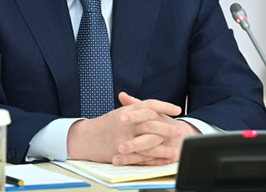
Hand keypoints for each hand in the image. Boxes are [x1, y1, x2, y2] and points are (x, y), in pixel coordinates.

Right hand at [66, 92, 197, 164]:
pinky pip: (140, 157)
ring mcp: (122, 138)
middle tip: (180, 132)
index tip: (178, 109)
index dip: (164, 106)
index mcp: (127, 110)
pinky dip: (154, 160)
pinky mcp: (120, 153)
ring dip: (163, 148)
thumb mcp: (120, 112)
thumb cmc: (105, 125)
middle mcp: (125, 122)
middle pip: (150, 123)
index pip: (149, 105)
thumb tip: (155, 107)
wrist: (85, 138)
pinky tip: (164, 160)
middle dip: (167, 128)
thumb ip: (136, 108)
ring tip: (176, 151)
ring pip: (147, 142)